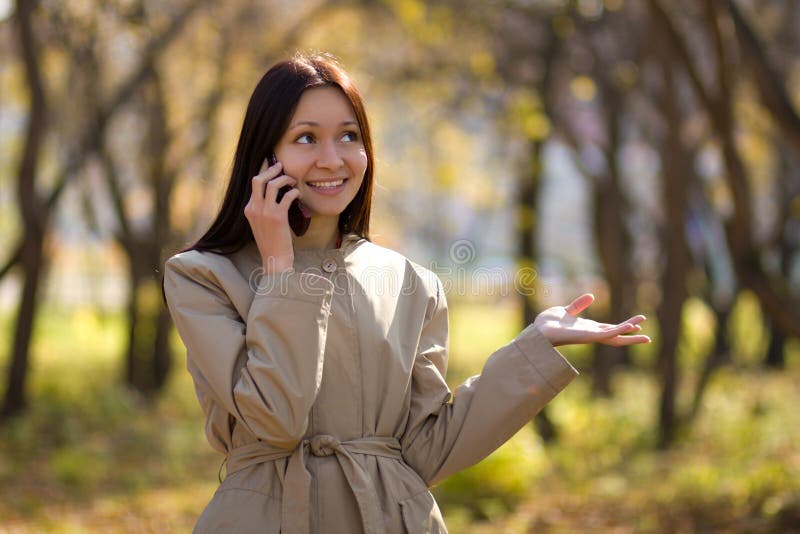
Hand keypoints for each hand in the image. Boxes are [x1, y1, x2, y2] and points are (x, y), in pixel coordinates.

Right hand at [244, 158, 299, 272]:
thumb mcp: (260, 224)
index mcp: (248, 209)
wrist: (274, 258)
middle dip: (271, 169)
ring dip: (284, 179)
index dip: (265, 174)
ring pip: (272, 185)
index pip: (254, 185)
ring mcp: (265, 212)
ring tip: (292, 181)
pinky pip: (287, 196)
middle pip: (258, 180)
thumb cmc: (271, 242)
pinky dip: (294, 192)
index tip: (274, 170)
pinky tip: (298, 195)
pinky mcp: (277, 217)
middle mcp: (254, 209)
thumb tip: (275, 195)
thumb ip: (262, 210)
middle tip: (281, 166)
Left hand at [532, 293, 650, 346]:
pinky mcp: (587, 336)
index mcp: (588, 328)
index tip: (637, 324)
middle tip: (647, 338)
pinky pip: (607, 334)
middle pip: (616, 336)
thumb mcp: (566, 310)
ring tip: (643, 331)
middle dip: (631, 337)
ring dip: (628, 334)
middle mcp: (591, 334)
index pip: (610, 328)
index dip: (623, 327)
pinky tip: (629, 327)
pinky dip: (618, 330)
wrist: (539, 330)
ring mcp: (590, 336)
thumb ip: (578, 305)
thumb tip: (591, 296)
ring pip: (614, 336)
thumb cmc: (548, 323)